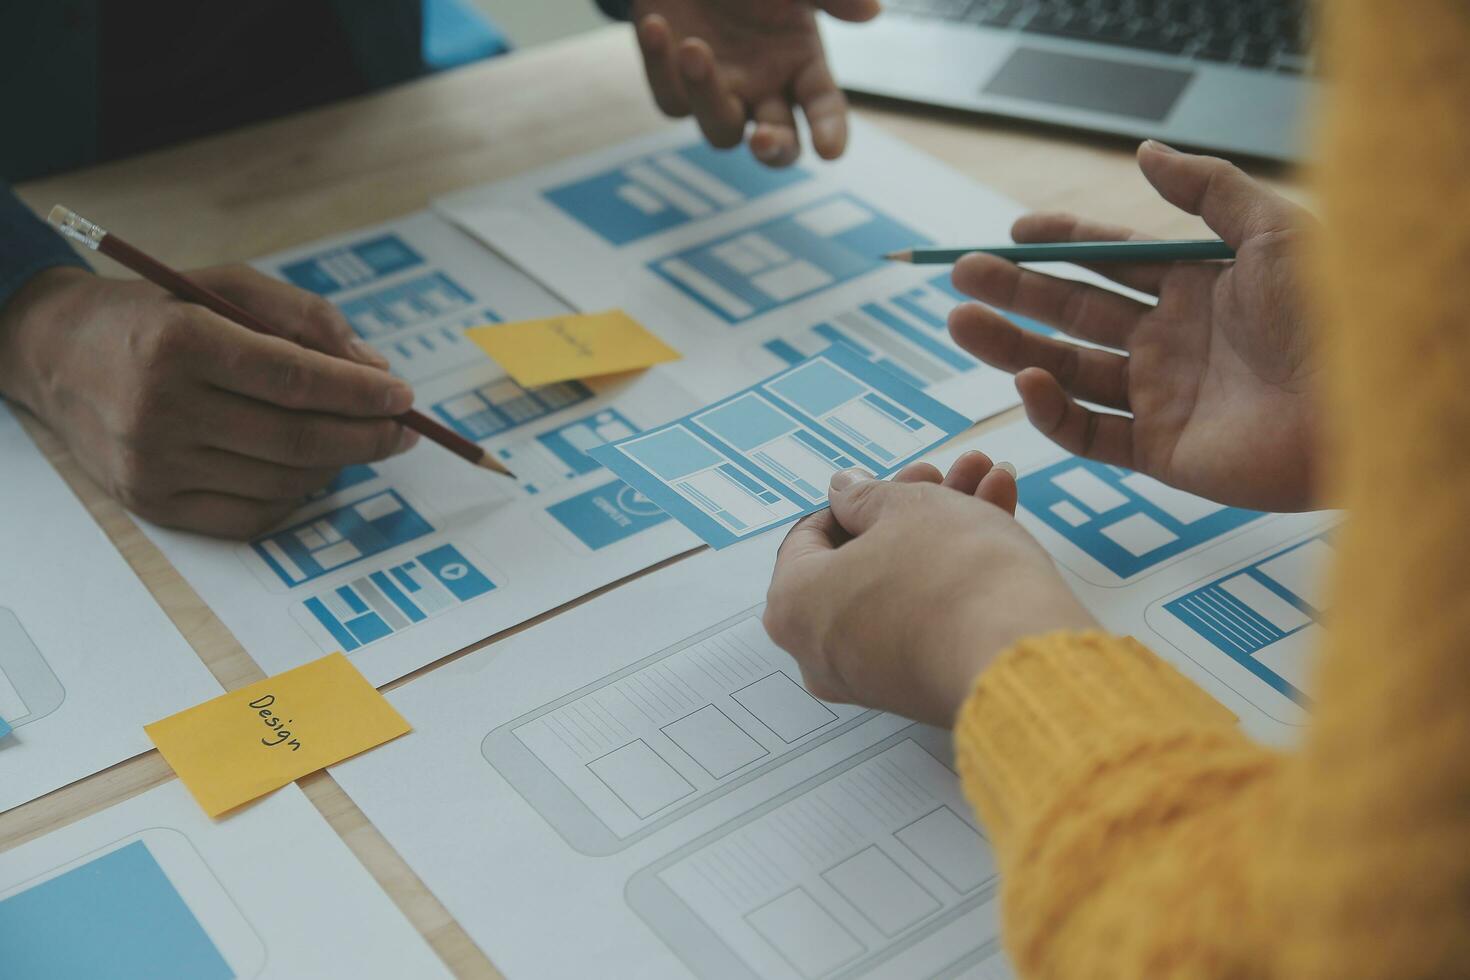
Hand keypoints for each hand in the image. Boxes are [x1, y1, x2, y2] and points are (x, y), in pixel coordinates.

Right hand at [0, 265, 417, 537]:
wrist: (54, 353)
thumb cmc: (156, 313)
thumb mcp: (225, 286)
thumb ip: (305, 318)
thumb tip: (375, 369)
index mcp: (180, 341)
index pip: (294, 379)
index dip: (359, 394)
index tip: (404, 397)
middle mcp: (161, 407)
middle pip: (297, 439)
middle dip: (367, 438)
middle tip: (403, 431)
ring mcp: (153, 463)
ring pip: (283, 482)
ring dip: (337, 465)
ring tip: (356, 441)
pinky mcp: (151, 503)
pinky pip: (251, 517)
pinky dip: (296, 497)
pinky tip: (311, 469)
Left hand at [631, 0, 878, 165]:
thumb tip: (873, 10)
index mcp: (803, 64)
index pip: (824, 108)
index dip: (829, 130)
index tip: (830, 150)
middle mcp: (765, 88)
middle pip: (777, 143)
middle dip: (774, 148)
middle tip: (764, 139)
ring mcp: (721, 91)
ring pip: (719, 128)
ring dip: (708, 96)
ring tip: (697, 49)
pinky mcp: (674, 83)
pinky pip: (669, 96)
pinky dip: (660, 65)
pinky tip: (657, 25)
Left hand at [764, 451, 1095, 726]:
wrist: (1020, 659)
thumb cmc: (952, 576)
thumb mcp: (907, 508)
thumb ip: (867, 495)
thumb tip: (845, 491)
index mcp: (795, 605)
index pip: (811, 536)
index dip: (859, 496)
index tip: (897, 480)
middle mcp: (821, 651)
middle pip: (865, 558)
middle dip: (916, 507)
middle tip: (951, 474)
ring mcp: (871, 676)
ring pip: (903, 584)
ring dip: (946, 529)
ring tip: (992, 483)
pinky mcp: (920, 687)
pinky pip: (925, 619)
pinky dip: (955, 575)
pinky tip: (999, 520)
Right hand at [948, 142, 1319, 511]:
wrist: (1370, 410)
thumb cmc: (1336, 315)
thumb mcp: (1276, 230)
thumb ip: (1208, 190)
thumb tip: (1144, 152)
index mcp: (1195, 286)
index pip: (1109, 260)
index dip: (1060, 243)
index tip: (1013, 232)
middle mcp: (1169, 341)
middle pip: (1073, 312)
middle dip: (1015, 292)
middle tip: (962, 276)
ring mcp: (1161, 397)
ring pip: (1066, 370)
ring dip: (1010, 345)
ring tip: (961, 322)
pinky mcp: (1161, 451)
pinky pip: (1090, 432)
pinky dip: (1052, 410)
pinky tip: (1028, 378)